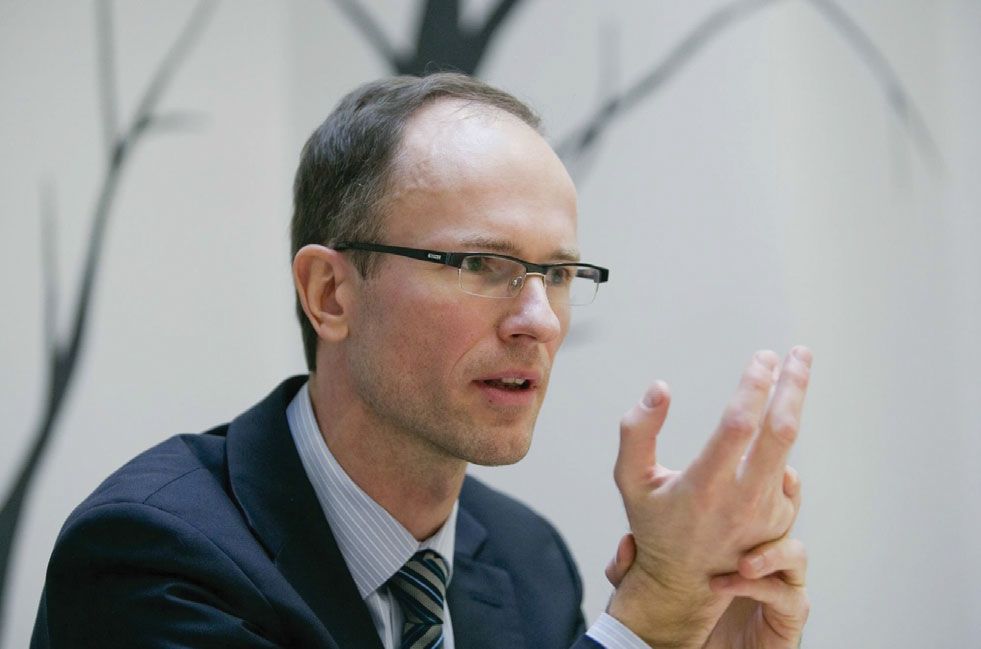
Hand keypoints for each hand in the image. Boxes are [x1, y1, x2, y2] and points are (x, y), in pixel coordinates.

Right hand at [606, 348, 811, 646]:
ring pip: (790, 446)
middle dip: (793, 386)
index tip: (762, 358)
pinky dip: (781, 438)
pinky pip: (786, 468)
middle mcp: (742, 500)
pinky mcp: (781, 518)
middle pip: (781, 432)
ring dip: (795, 402)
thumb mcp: (630, 480)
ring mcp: (766, 512)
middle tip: (797, 354)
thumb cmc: (654, 523)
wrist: (683, 582)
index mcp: (704, 486)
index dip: (753, 386)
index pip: (738, 425)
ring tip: (798, 368)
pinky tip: (773, 420)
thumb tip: (659, 388)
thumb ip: (637, 431)